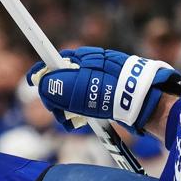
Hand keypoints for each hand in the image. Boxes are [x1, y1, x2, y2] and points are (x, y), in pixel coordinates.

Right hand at [27, 47, 180, 134]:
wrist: (149, 103)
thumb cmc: (116, 93)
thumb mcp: (83, 90)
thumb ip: (59, 86)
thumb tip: (41, 84)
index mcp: (86, 59)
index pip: (56, 60)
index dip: (42, 71)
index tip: (32, 82)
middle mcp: (93, 65)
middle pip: (62, 79)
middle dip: (56, 97)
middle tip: (59, 115)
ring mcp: (101, 79)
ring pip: (73, 92)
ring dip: (68, 107)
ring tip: (73, 122)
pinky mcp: (109, 92)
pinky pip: (87, 100)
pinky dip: (81, 111)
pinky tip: (84, 121)